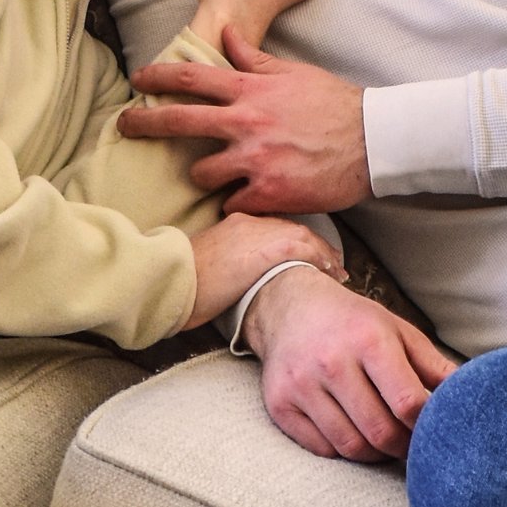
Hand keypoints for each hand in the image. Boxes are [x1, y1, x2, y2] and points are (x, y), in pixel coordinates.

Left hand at [122, 27, 370, 212]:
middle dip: (143, 124)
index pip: (190, 78)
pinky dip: (235, 203)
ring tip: (217, 175)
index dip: (156, 77)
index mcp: (250, 91)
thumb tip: (227, 36)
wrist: (373, 142)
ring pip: (201, 172)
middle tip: (124, 127)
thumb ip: (254, 60)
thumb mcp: (294, 73)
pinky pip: (232, 204)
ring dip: (204, 174)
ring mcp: (254, 161)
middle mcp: (245, 124)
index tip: (136, 81)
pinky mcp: (268, 194)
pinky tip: (246, 199)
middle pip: (178, 122)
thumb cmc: (336, 105)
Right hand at [183, 212, 339, 330]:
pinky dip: (321, 258)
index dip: (293, 240)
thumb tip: (230, 284)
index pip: (272, 227)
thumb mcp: (202, 268)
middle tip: (332, 262)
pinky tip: (332, 272)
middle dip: (314, 245)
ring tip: (337, 271)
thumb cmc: (178, 283)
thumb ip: (221, 267)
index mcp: (232, 225)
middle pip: (291, 228)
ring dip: (323, 253)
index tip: (306, 254)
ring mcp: (258, 233)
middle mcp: (247, 222)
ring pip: (302, 235)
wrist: (168, 279)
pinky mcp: (266, 248)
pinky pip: (304, 248)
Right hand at [241, 265, 456, 460]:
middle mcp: (331, 362)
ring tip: (385, 440)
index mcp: (369, 340)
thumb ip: (434, 366)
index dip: (427, 428)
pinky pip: (322, 448)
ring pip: (351, 446)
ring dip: (375, 452)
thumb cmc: (353, 322)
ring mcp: (301, 385)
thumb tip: (472, 397)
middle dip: (404, 447)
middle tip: (413, 446)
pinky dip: (343, 450)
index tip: (434, 432)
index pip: (408, 403)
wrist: (289, 307)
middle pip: (380, 431)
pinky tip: (353, 432)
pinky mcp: (280, 404)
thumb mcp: (398, 331)